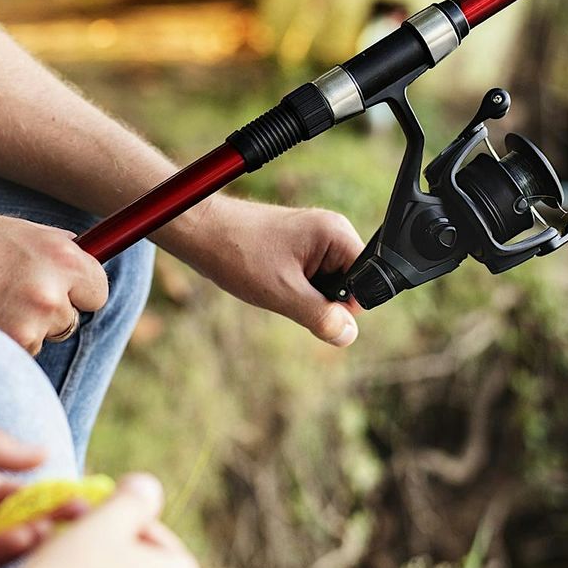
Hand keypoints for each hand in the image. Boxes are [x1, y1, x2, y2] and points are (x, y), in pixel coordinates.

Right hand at [0, 212, 108, 354]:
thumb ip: (57, 247)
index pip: (99, 289)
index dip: (82, 288)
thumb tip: (87, 258)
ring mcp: (30, 325)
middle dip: (53, 308)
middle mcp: (52, 292)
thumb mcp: (19, 230)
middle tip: (16, 290)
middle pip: (74, 317)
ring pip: (46, 335)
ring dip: (28, 325)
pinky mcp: (9, 347)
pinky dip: (8, 338)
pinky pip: (22, 349)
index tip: (68, 287)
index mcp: (61, 256)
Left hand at [187, 196, 364, 345]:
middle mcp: (331, 232)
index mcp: (336, 234)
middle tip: (287, 294)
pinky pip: (310, 279)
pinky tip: (272, 281)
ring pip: (327, 285)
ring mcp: (314, 238)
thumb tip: (348, 335)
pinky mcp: (299, 247)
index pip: (366, 280)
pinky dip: (294, 288)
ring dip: (306, 296)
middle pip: (348, 284)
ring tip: (275, 284)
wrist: (200, 233)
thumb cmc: (237, 253)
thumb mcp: (283, 293)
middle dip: (322, 300)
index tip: (313, 307)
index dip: (345, 304)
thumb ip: (320, 316)